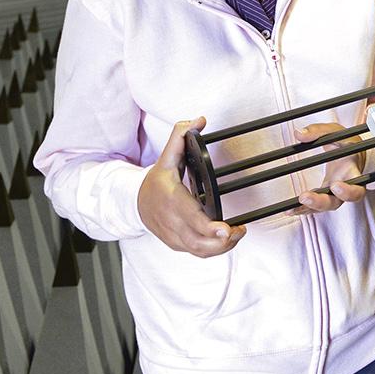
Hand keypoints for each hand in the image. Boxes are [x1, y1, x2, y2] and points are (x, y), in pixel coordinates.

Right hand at [138, 118, 244, 255]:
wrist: (135, 204)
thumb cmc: (155, 182)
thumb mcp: (166, 156)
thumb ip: (180, 136)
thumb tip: (199, 120)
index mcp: (171, 200)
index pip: (191, 218)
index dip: (209, 227)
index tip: (226, 229)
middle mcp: (172, 222)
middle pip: (198, 241)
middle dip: (222, 242)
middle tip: (239, 231)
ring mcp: (174, 236)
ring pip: (199, 251)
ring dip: (221, 248)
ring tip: (237, 234)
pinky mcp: (177, 245)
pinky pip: (197, 253)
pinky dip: (214, 250)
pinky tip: (227, 240)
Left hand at [293, 123, 365, 212]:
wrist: (352, 151)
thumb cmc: (346, 142)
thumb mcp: (336, 131)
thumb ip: (319, 131)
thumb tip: (299, 134)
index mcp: (353, 172)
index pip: (357, 188)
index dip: (348, 191)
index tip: (335, 185)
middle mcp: (344, 187)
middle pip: (336, 203)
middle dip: (320, 202)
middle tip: (304, 197)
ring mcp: (333, 194)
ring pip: (323, 208)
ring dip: (307, 209)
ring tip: (290, 208)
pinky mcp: (323, 195)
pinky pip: (313, 207)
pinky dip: (301, 209)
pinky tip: (289, 209)